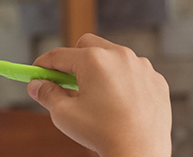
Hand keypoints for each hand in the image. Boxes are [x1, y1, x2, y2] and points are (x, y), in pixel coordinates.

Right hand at [28, 34, 170, 156]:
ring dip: (102, 70)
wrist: (139, 152)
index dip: (44, 64)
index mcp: (94, 60)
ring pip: (114, 58)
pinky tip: (120, 103)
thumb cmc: (102, 133)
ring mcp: (141, 66)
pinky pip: (134, 73)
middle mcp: (120, 55)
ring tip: (97, 96)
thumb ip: (48, 94)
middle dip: (74, 60)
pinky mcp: (156, 80)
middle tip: (66, 81)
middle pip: (88, 46)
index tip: (37, 72)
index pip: (60, 55)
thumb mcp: (64, 114)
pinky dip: (124, 81)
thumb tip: (36, 85)